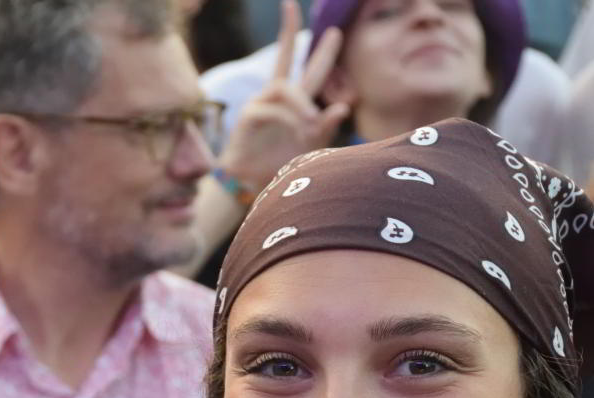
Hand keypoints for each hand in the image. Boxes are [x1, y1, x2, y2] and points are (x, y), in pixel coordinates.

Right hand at [217, 0, 349, 190]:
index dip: (319, 50)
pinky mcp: (249, 115)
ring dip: (302, 104)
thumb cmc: (279, 165)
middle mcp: (276, 97)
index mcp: (294, 103)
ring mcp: (261, 103)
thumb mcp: (311, 146)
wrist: (251, 184)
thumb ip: (326, 127)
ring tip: (312, 125)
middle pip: (284, 57)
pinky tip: (295, 131)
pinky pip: (271, 108)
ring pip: (285, 87)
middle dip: (289, 31)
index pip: (306, 68)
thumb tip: (343, 106)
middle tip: (291, 6)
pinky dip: (286, 118)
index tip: (333, 29)